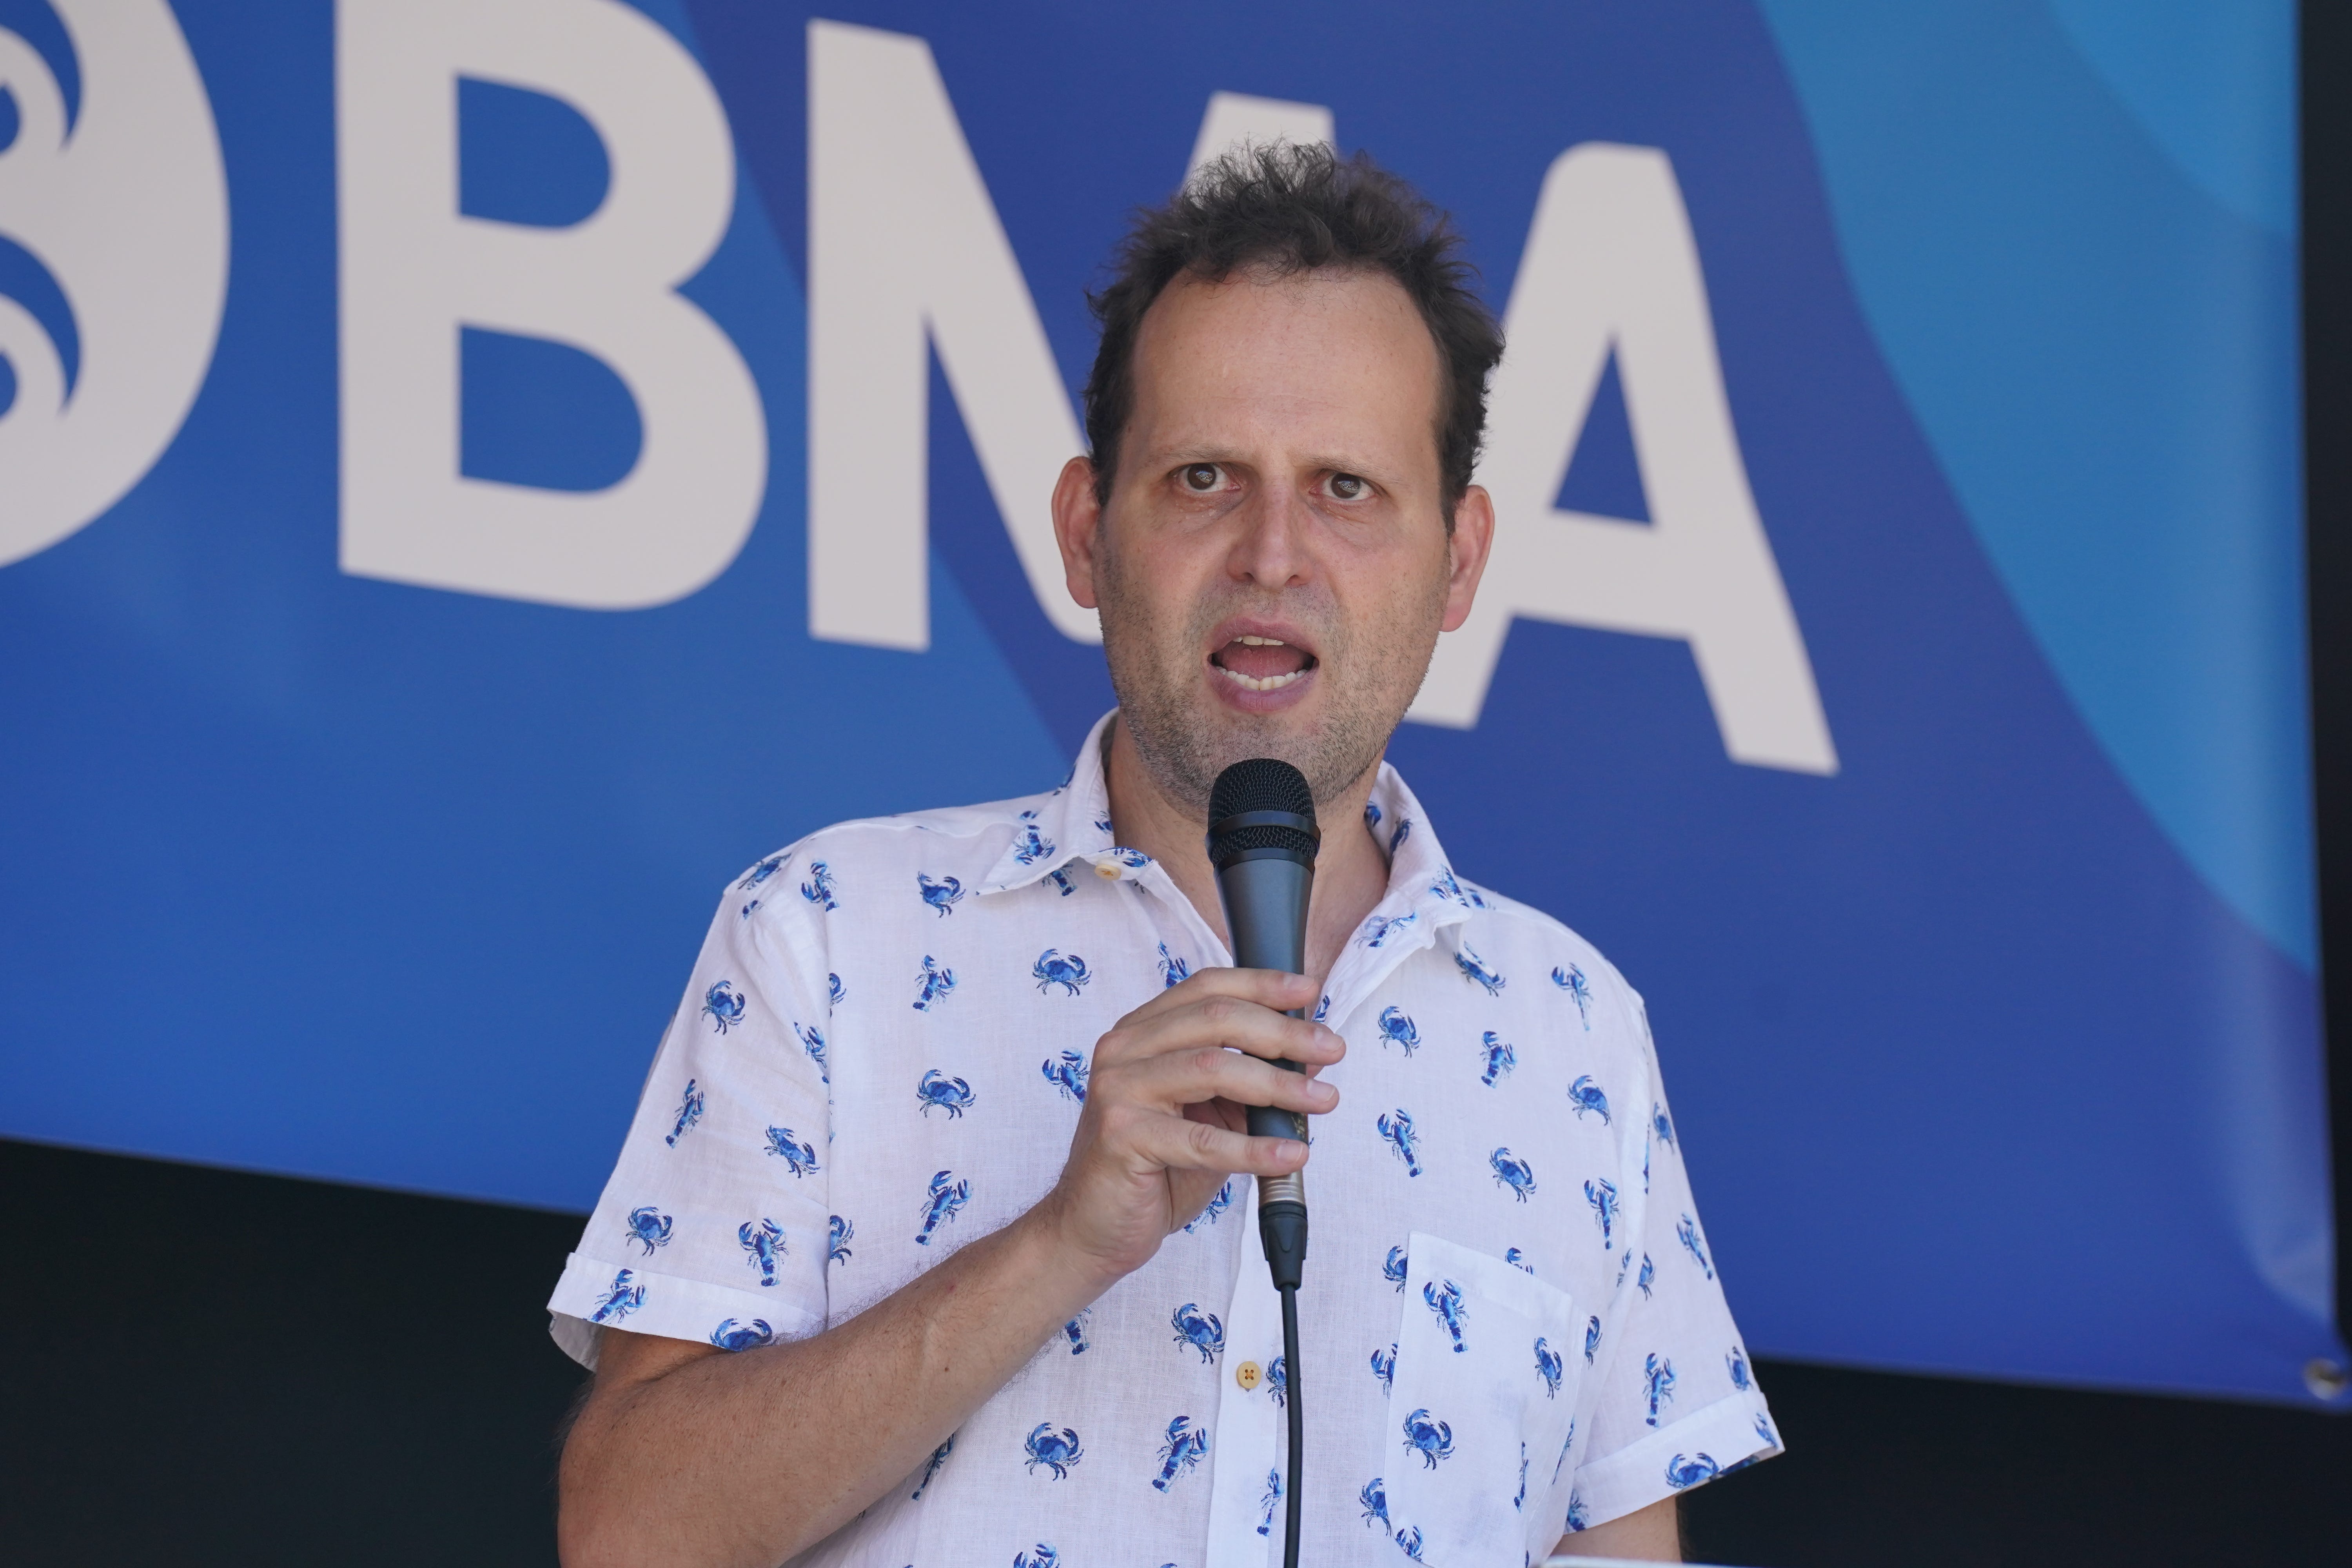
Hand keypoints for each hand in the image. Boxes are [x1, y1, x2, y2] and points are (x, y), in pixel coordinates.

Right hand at [1034, 968, 1342, 1285]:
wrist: (1092, 1228)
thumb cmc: (1154, 1169)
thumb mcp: (1210, 1115)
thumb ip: (1248, 1083)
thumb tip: (1310, 1058)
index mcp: (1141, 1033)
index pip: (1206, 988)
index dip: (1261, 984)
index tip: (1309, 993)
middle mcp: (1123, 1049)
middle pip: (1215, 1019)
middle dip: (1283, 1033)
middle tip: (1332, 1049)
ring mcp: (1117, 1090)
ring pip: (1212, 1069)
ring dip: (1278, 1085)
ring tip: (1324, 1101)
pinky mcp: (1121, 1136)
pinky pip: (1203, 1139)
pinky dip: (1255, 1147)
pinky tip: (1292, 1154)